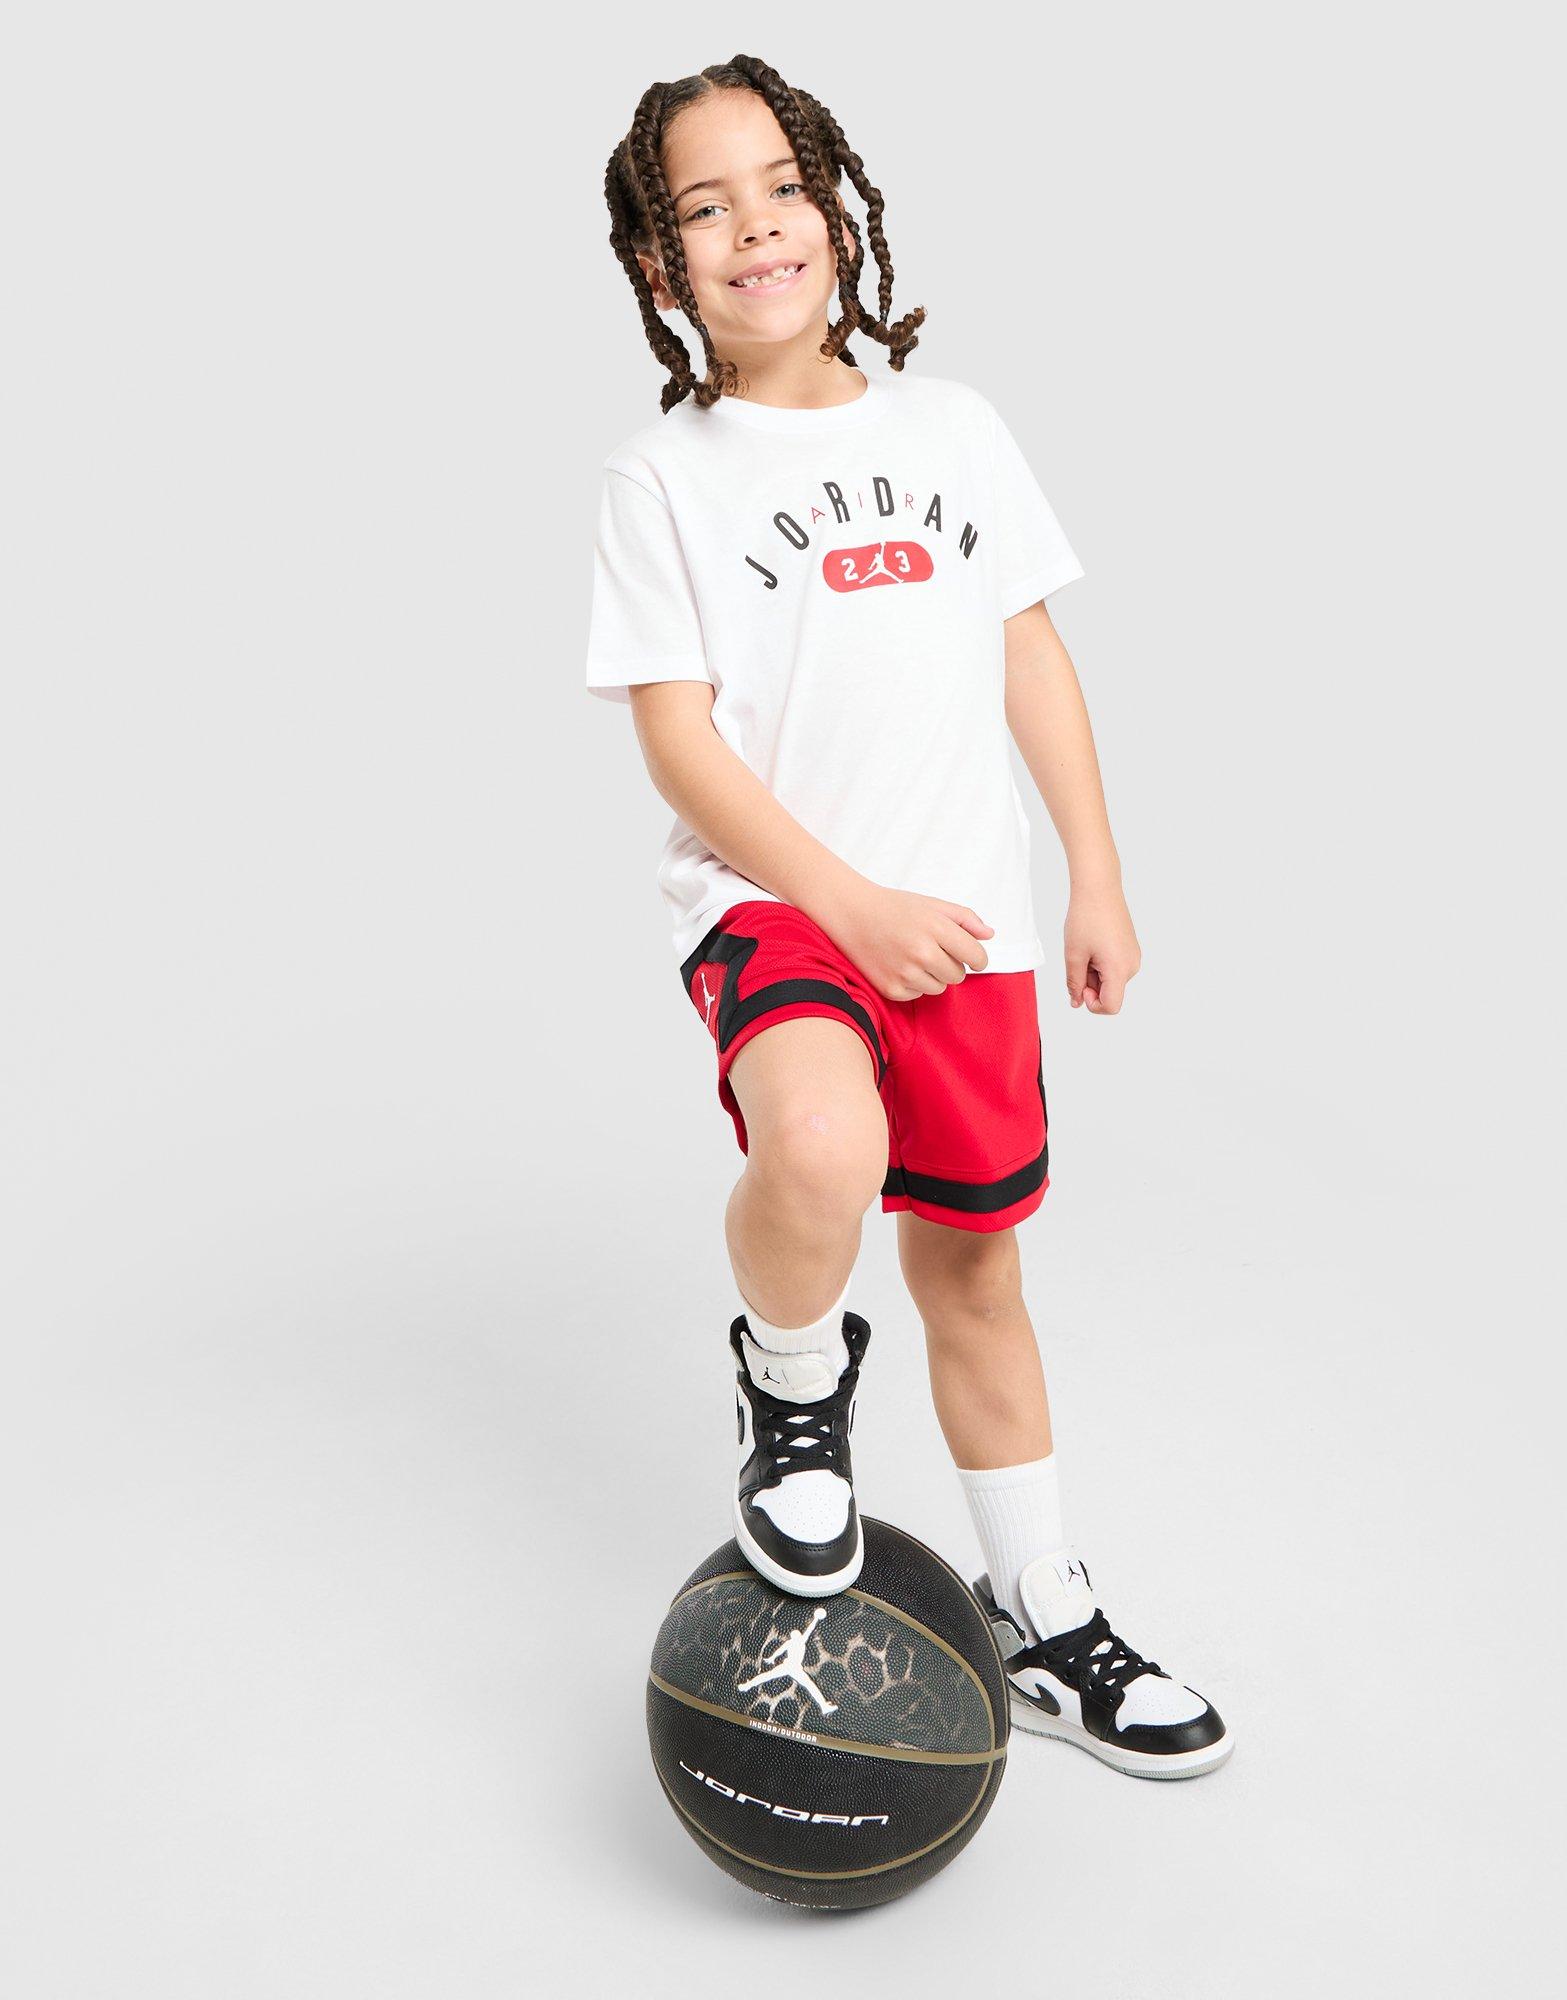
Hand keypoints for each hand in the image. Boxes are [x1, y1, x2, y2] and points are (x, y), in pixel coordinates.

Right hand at [819, 881, 993, 1002]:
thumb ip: (965, 918)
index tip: (969, 954)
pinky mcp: (891, 989)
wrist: (850, 914)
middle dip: (951, 964)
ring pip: (940, 988)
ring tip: (913, 957)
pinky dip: (914, 984)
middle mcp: (921, 952)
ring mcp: (905, 973)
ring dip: (933, 976)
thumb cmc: (893, 907)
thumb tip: (989, 935)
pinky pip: (919, 995)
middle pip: (959, 975)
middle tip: (931, 949)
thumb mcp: (932, 904)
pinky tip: (899, 966)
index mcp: (935, 927)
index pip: (976, 956)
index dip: (976, 957)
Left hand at [1064, 881, 1140, 1014]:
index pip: (1111, 1006)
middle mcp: (1132, 965)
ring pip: (1111, 980)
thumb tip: (1077, 1002)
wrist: (1099, 888)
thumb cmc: (1086, 918)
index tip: (1080, 987)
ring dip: (1094, 973)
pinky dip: (1100, 964)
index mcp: (1120, 969)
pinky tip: (1092, 945)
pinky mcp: (1131, 949)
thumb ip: (1075, 983)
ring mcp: (1133, 956)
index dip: (1092, 1004)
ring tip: (1084, 949)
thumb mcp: (1074, 954)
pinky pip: (1115, 967)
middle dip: (1090, 984)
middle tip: (1077, 959)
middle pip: (1110, 993)